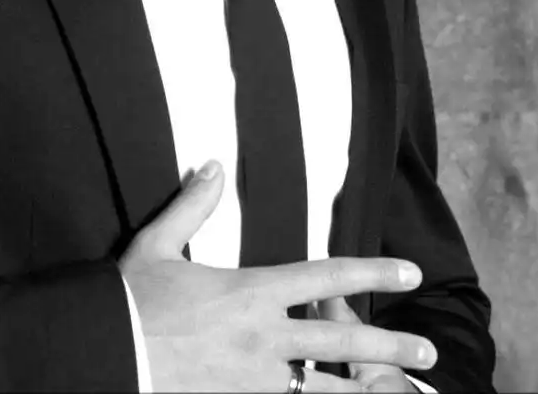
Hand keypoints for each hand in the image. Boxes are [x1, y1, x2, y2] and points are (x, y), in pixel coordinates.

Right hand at [120, 161, 437, 392]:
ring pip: (328, 391)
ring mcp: (256, 381)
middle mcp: (264, 338)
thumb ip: (193, 204)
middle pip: (343, 341)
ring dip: (367, 391)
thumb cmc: (133, 298)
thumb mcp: (159, 243)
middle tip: (430, 350)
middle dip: (391, 345)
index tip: (409, 272)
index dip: (372, 271)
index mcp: (250, 291)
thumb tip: (215, 165)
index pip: (325, 276)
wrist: (107, 351)